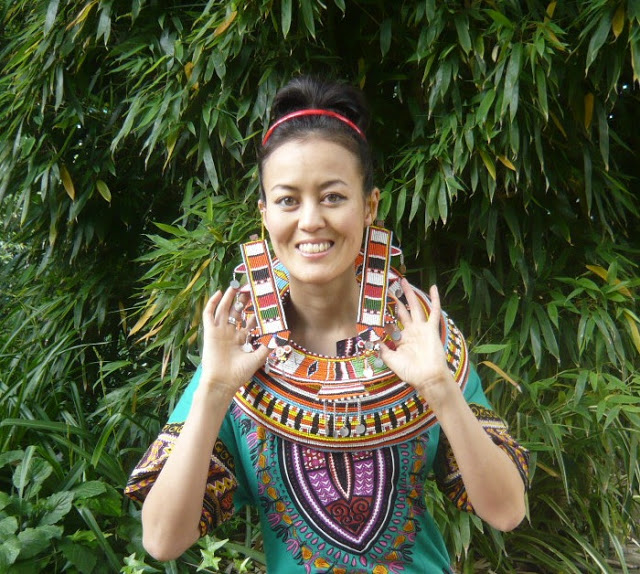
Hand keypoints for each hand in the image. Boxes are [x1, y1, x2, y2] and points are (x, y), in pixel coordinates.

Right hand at [200, 285, 269, 396]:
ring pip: (224, 310)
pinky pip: (209, 314)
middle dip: (243, 300)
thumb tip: (282, 336)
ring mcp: (220, 332)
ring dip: (229, 298)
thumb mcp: (258, 357)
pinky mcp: (210, 332)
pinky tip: (219, 293)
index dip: (255, 311)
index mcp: (241, 339)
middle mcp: (230, 333)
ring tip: (235, 285)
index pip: (249, 321)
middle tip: (249, 288)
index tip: (263, 300)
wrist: (222, 382)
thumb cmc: (239, 373)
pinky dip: (212, 303)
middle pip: (237, 312)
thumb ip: (268, 346)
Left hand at [378, 280, 457, 408]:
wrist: (427, 378)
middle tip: (388, 287)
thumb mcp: (390, 360)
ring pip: (414, 307)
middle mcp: (410, 332)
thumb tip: (369, 339)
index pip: (390, 324)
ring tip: (403, 281)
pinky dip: (435, 299)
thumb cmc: (410, 371)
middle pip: (401, 311)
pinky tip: (433, 287)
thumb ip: (381, 348)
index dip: (382, 316)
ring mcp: (421, 329)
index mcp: (400, 340)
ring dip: (409, 294)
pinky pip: (434, 311)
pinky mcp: (431, 329)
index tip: (374, 306)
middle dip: (394, 300)